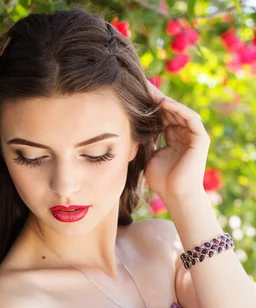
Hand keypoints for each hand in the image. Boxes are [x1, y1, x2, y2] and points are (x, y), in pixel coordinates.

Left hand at [143, 80, 210, 210]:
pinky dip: (178, 109)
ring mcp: (194, 135)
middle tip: (141, 85)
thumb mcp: (150, 156)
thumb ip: (146, 142)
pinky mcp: (200, 138)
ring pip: (179, 111)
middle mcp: (184, 134)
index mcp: (173, 138)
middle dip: (156, 99)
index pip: (162, 117)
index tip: (135, 95)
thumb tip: (131, 129)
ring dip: (165, 101)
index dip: (149, 106)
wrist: (176, 196)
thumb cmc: (163, 181)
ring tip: (150, 91)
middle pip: (170, 111)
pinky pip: (190, 118)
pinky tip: (164, 104)